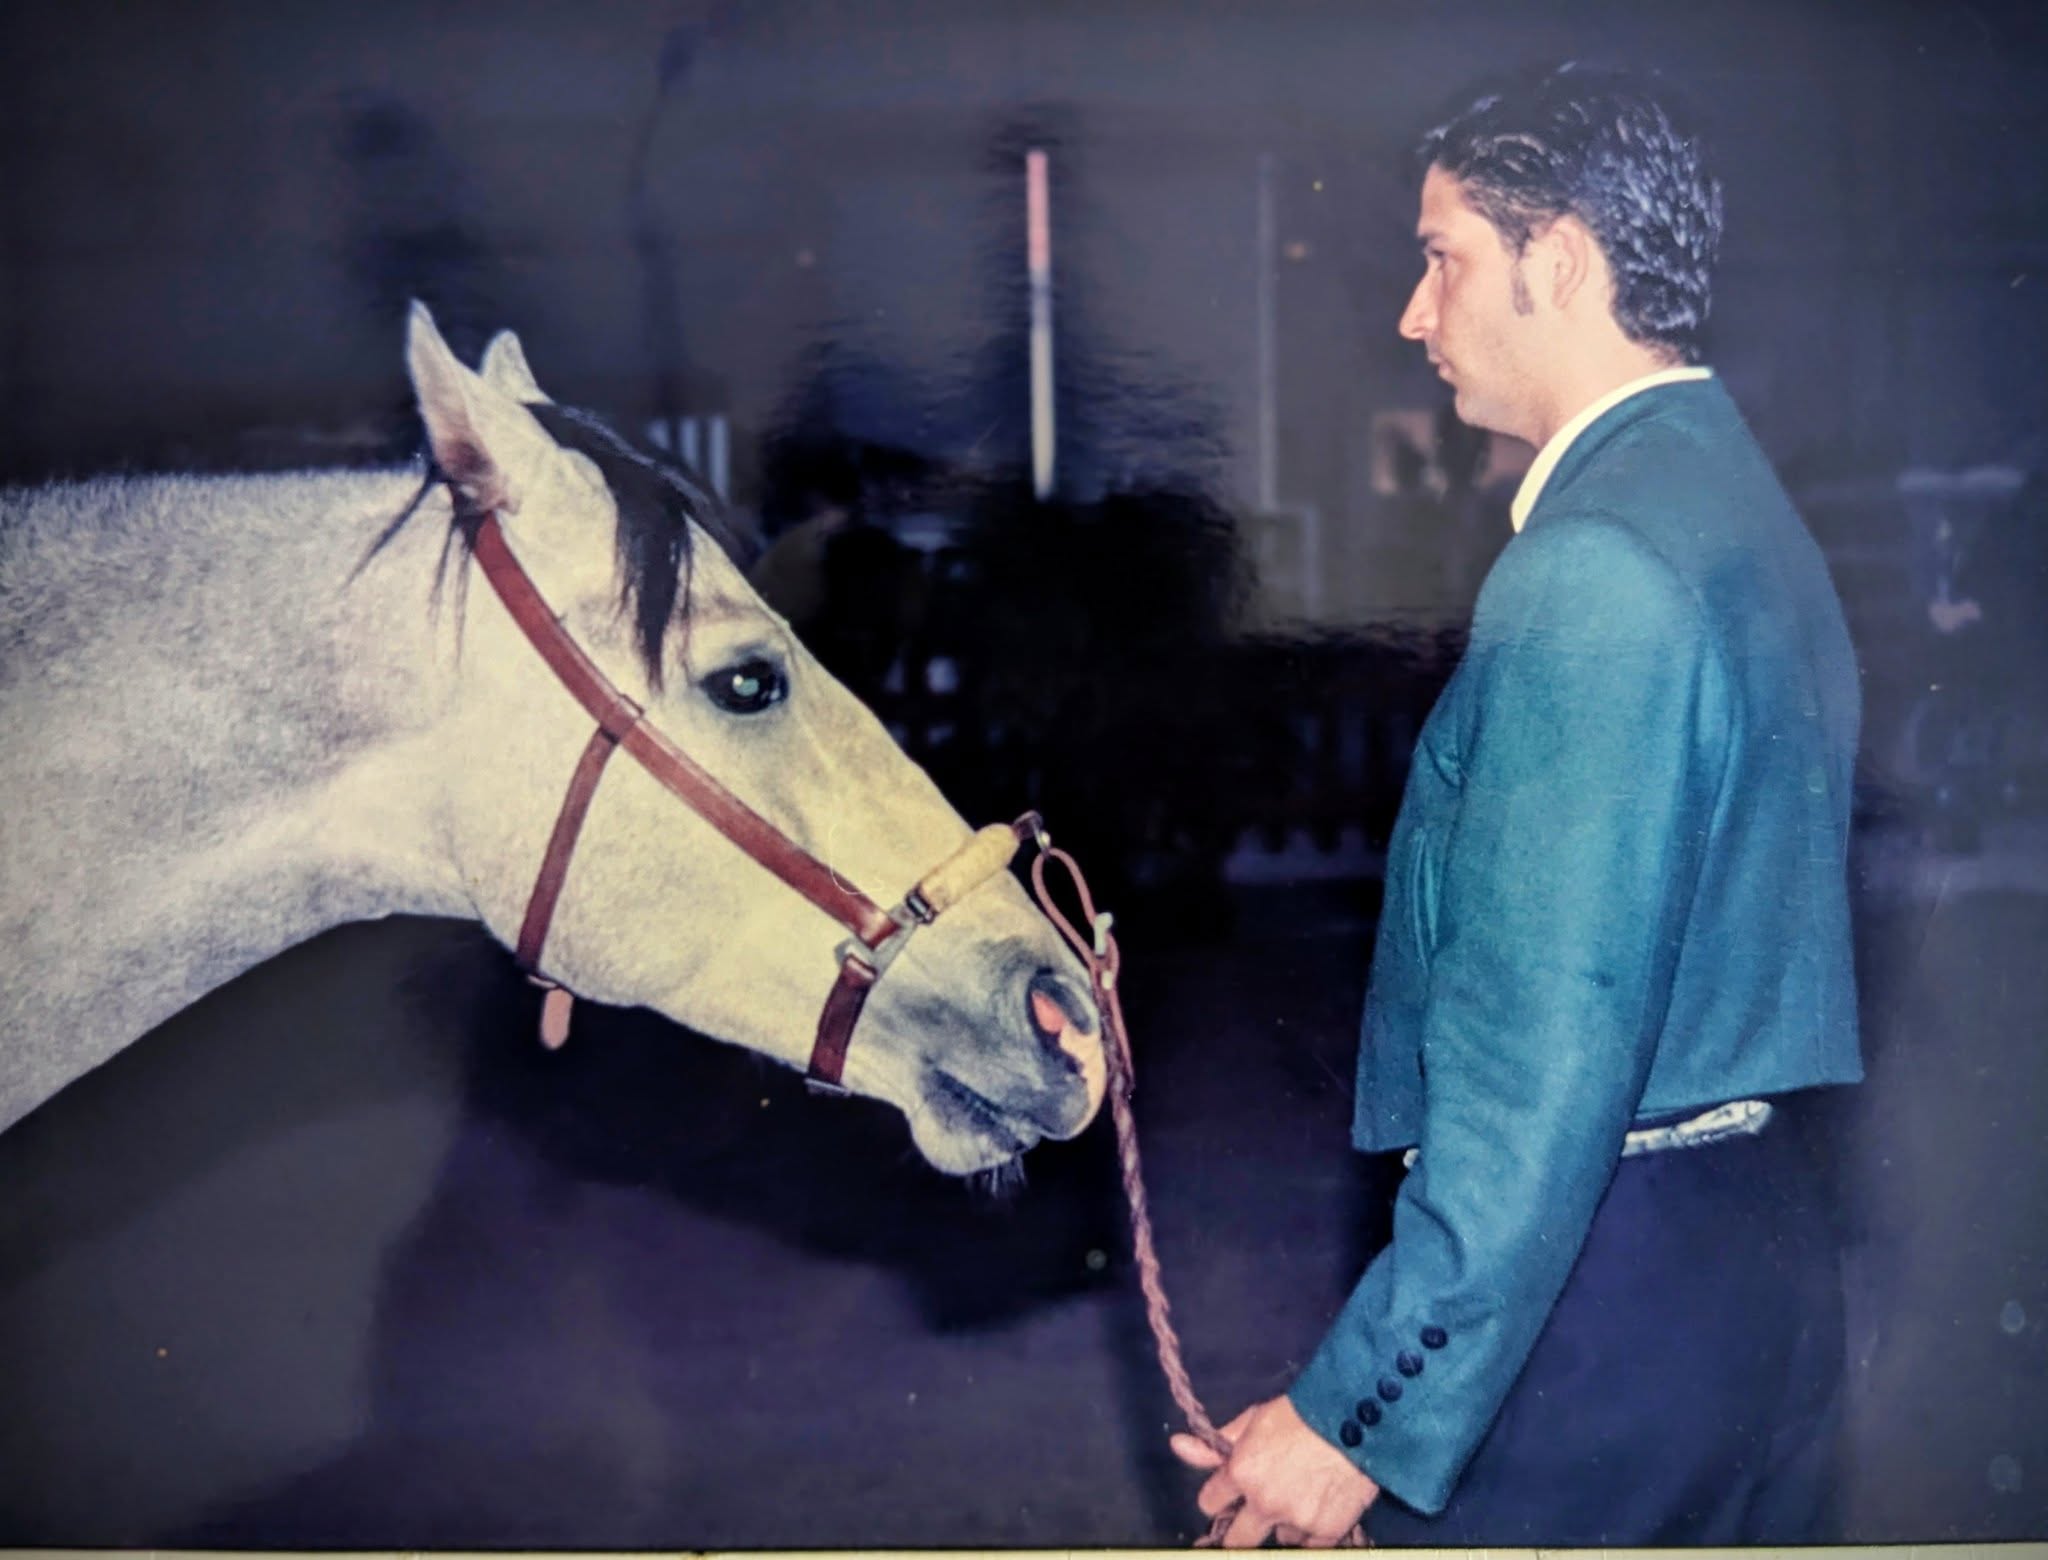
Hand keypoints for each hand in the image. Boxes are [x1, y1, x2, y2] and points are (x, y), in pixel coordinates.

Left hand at [1169, 1394, 1380, 1547]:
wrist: (1356, 1419)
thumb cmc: (1300, 1413)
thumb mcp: (1253, 1419)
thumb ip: (1214, 1443)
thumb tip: (1178, 1446)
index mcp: (1241, 1473)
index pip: (1209, 1503)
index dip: (1219, 1496)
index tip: (1229, 1493)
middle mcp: (1264, 1503)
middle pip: (1237, 1540)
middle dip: (1241, 1530)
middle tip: (1254, 1517)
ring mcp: (1296, 1520)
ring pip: (1278, 1538)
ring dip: (1283, 1524)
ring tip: (1300, 1496)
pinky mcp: (1326, 1532)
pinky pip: (1309, 1545)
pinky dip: (1311, 1532)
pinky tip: (1319, 1506)